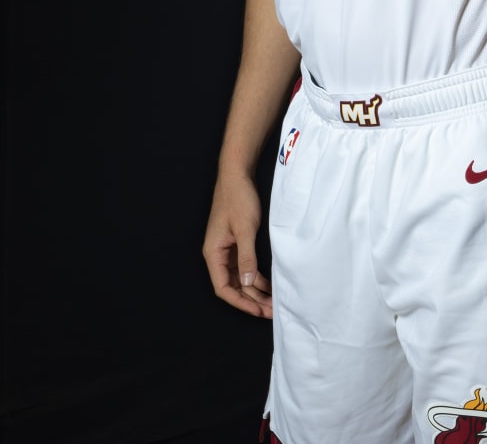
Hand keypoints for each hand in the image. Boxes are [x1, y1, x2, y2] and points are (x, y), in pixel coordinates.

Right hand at [203, 172, 272, 317]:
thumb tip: (249, 283)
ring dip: (256, 291)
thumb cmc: (238, 198)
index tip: (258, 311)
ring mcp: (227, 250)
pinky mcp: (236, 243)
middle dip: (252, 300)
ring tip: (273, 302)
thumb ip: (247, 257)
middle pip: (233, 286)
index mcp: (213, 253)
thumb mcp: (245, 229)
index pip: (223, 288)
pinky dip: (257, 277)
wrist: (237, 175)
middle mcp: (218, 254)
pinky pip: (245, 267)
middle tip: (271, 311)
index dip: (241, 302)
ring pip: (241, 278)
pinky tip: (270, 284)